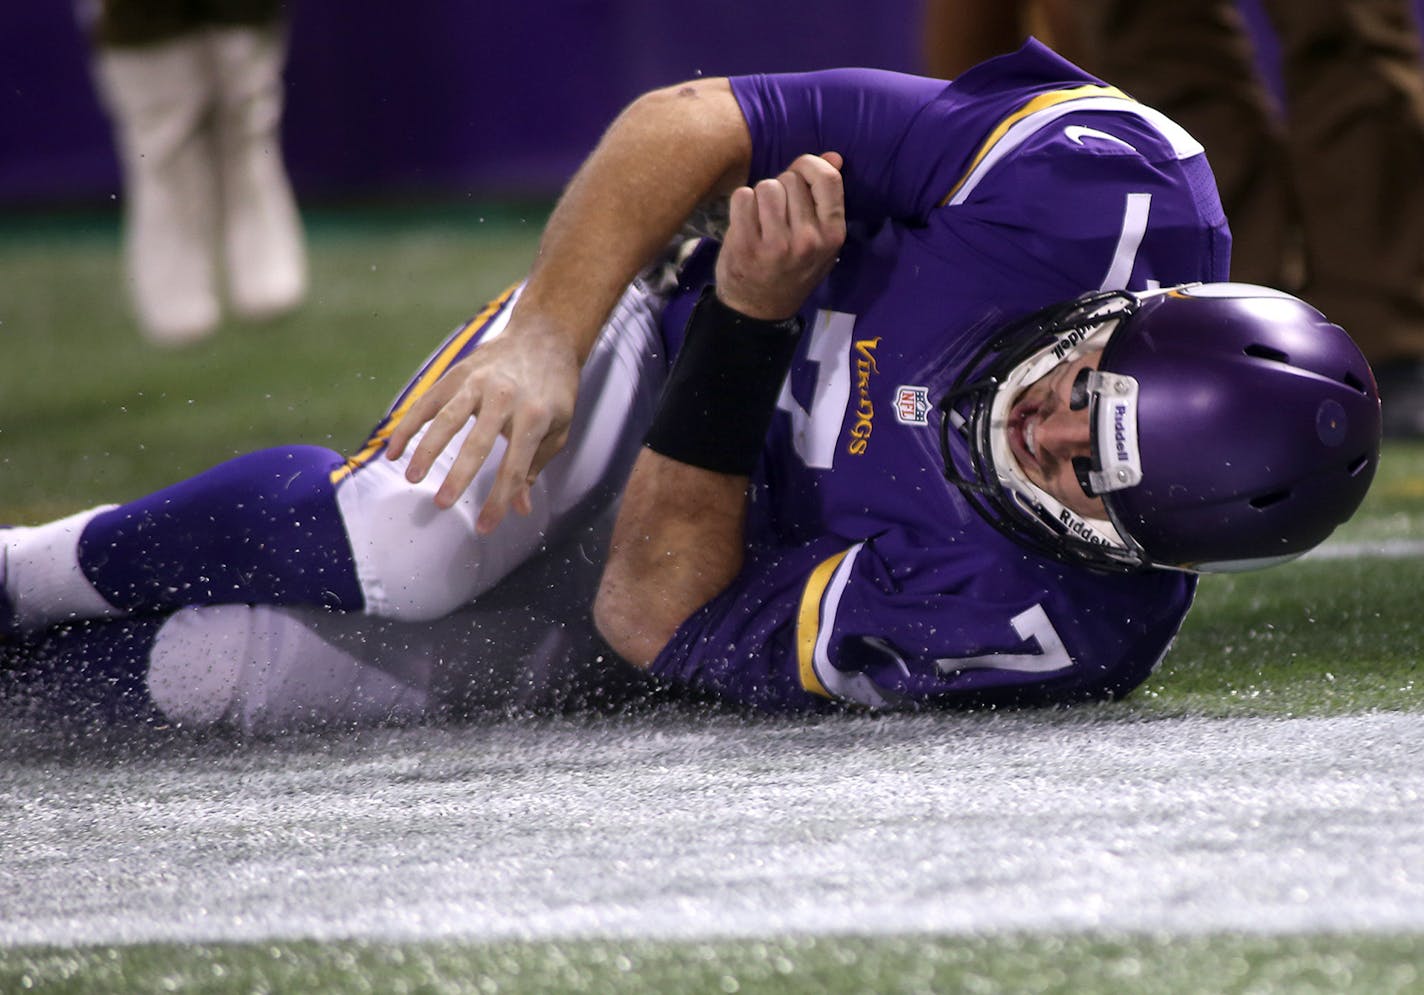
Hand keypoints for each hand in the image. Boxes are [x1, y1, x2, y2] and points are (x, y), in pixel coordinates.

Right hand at [384, 315, 579, 532]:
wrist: (544, 335)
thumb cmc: (554, 391)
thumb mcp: (558, 428)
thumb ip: (535, 467)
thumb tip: (520, 509)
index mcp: (535, 416)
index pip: (515, 467)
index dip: (500, 500)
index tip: (484, 527)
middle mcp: (505, 397)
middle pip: (477, 444)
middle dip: (459, 477)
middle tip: (442, 505)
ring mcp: (478, 382)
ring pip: (446, 419)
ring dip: (427, 450)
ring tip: (411, 478)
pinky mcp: (457, 373)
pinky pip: (428, 402)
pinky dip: (408, 425)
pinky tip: (393, 451)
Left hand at [714, 151, 845, 319]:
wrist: (758, 310)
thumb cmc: (791, 269)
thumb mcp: (820, 241)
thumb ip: (827, 199)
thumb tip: (833, 157)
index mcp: (832, 234)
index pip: (828, 179)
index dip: (809, 166)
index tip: (799, 175)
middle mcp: (808, 240)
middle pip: (791, 179)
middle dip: (782, 186)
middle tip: (778, 211)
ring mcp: (776, 243)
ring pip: (766, 185)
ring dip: (761, 196)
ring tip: (762, 217)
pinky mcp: (746, 244)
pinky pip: (743, 197)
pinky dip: (741, 204)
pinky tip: (746, 223)